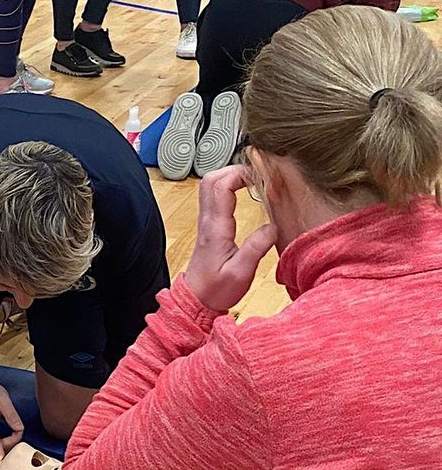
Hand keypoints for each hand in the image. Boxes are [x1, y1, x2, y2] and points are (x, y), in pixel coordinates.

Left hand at [184, 167, 276, 313]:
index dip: (240, 174)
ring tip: (255, 180)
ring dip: (231, 176)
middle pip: (211, 179)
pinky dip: (228, 186)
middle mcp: (207, 220)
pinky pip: (213, 196)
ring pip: (210, 185)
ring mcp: (206, 221)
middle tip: (258, 174)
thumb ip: (256, 247)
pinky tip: (245, 192)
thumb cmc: (216, 289)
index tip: (261, 176)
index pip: (221, 187)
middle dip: (235, 169)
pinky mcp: (209, 225)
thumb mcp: (241, 272)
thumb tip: (273, 226)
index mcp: (215, 228)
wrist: (196, 300)